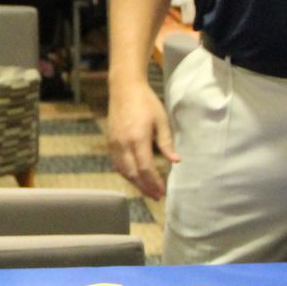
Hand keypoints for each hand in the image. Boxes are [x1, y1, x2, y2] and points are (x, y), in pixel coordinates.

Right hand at [107, 80, 178, 200]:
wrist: (124, 88)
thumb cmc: (146, 102)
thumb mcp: (161, 120)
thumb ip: (167, 142)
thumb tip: (176, 161)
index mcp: (138, 138)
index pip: (145, 168)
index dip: (154, 182)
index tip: (163, 192)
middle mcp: (123, 144)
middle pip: (132, 174)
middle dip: (145, 187)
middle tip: (156, 197)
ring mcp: (114, 143)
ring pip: (123, 171)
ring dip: (135, 183)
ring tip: (147, 191)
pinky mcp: (110, 142)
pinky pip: (117, 164)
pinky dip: (126, 174)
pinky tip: (135, 177)